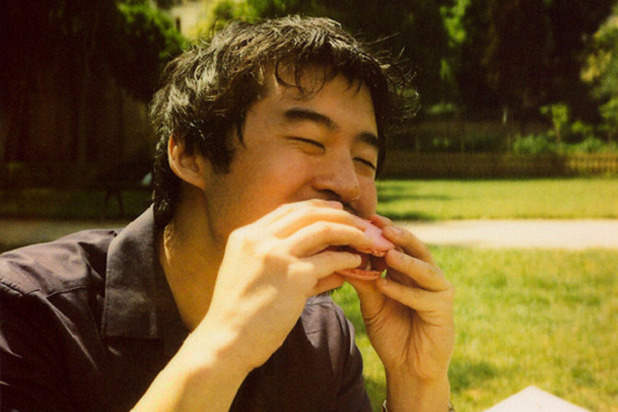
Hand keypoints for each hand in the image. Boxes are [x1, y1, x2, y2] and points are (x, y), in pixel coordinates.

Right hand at [196, 200, 377, 370]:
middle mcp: (259, 239)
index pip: (287, 210)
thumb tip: (327, 264)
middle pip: (307, 213)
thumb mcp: (252, 277)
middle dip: (338, 214)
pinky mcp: (293, 276)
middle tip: (359, 222)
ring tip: (366, 239)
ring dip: (350, 232)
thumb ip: (283, 263)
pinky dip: (347, 258)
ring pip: (323, 229)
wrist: (224, 342)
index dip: (316, 207)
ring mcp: (276, 255)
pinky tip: (357, 262)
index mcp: (245, 235)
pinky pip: (330, 260)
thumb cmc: (239, 316)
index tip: (336, 211)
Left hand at [347, 215, 453, 408]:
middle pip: (414, 248)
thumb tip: (342, 256)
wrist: (408, 368)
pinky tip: (384, 285)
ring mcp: (438, 290)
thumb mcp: (372, 303)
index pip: (397, 243)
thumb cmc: (392, 333)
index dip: (382, 230)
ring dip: (404, 260)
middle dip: (397, 235)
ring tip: (385, 252)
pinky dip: (402, 290)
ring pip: (424, 268)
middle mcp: (426, 275)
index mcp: (409, 270)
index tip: (363, 218)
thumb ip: (363, 281)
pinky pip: (423, 296)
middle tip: (379, 225)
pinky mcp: (443, 309)